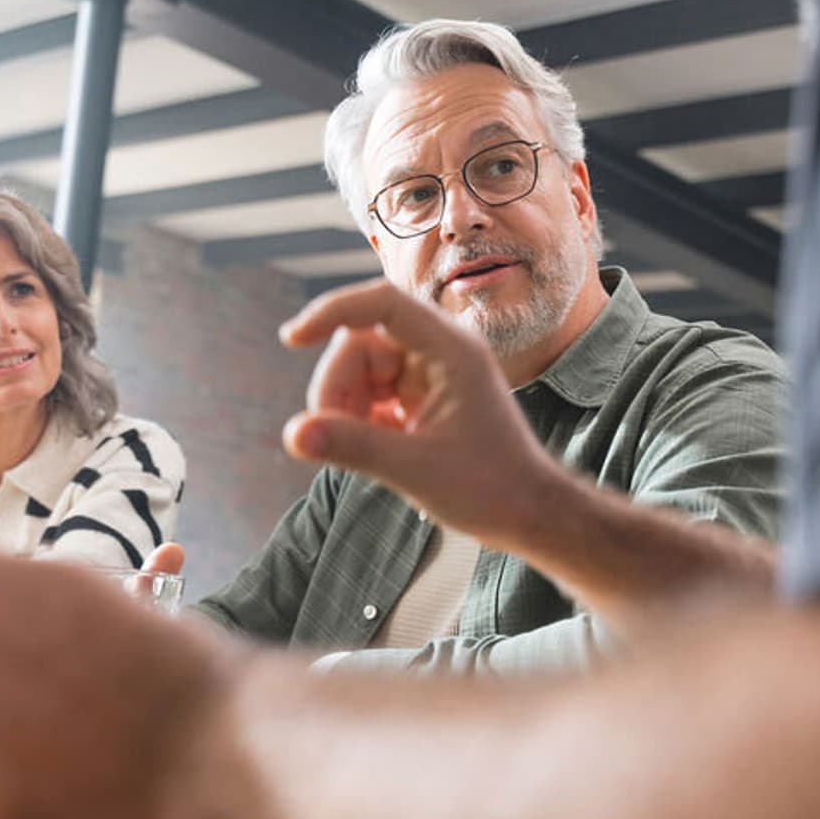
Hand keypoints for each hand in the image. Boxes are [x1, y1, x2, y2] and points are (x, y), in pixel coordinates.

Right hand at [279, 278, 558, 544]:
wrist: (527, 514)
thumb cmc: (490, 489)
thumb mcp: (415, 469)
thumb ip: (352, 447)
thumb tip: (293, 434)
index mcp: (451, 350)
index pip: (381, 303)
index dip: (331, 312)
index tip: (292, 339)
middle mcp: (440, 351)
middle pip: (360, 342)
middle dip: (336, 387)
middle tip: (329, 435)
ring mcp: (430, 373)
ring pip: (361, 369)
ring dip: (345, 405)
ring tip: (356, 448)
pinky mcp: (421, 396)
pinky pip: (371, 391)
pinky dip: (359, 417)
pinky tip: (374, 448)